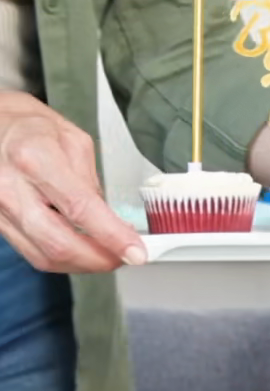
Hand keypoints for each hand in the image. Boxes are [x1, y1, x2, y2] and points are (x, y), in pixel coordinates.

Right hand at [0, 93, 145, 269]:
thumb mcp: (72, 140)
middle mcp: (11, 187)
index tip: (135, 251)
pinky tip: (79, 249)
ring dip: (82, 263)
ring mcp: (0, 209)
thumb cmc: (29, 126)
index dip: (112, 236)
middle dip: (98, 260)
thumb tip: (110, 222)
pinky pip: (33, 253)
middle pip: (59, 244)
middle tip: (123, 257)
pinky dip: (62, 258)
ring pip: (45, 256)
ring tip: (105, 254)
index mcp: (33, 157)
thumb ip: (92, 183)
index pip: (79, 209)